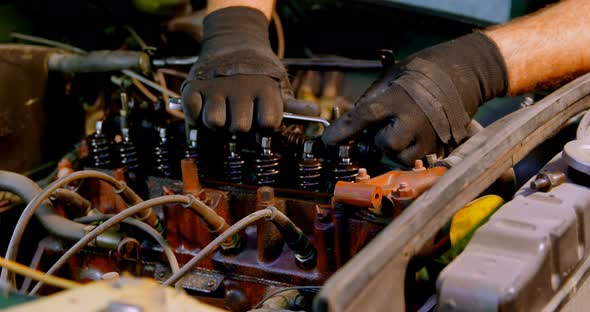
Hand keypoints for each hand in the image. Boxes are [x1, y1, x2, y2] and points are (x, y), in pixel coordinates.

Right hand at [182, 7, 290, 131]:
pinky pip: (193, 115)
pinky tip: (205, 109)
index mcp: (264, 88)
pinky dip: (196, 117)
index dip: (266, 128)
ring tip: (222, 115)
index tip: (263, 122)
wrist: (233, 39)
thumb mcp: (277, 83)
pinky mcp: (193, 86)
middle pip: (240, 127)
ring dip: (217, 125)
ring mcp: (215, 86)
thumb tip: (316, 111)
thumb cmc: (259, 70)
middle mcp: (240, 87)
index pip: (268, 124)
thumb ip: (292, 103)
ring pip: (215, 123)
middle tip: (240, 118)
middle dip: (241, 128)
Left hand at [322, 33, 507, 164]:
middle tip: (387, 124)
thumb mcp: (392, 78)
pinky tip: (415, 135)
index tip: (328, 141)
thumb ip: (372, 100)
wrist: (463, 74)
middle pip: (382, 144)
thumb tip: (352, 120)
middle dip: (379, 138)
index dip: (342, 131)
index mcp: (396, 98)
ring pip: (398, 155)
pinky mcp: (439, 145)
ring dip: (394, 147)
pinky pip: (415, 158)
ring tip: (403, 129)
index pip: (362, 117)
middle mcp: (412, 120)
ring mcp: (428, 135)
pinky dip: (409, 150)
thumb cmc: (422, 73)